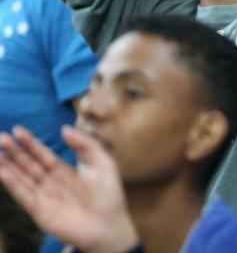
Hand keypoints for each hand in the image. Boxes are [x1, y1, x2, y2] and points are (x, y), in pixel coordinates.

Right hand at [0, 126, 138, 252]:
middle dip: (14, 151)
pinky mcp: (39, 211)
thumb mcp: (102, 162)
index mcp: (64, 171)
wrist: (109, 224)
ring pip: (22, 178)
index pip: (42, 154)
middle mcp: (51, 183)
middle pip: (28, 164)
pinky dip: (12, 184)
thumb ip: (85, 144)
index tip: (17, 129)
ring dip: (8, 166)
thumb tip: (64, 128)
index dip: (30, 143)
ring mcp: (44, 196)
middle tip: (0, 137)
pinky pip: (23, 194)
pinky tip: (2, 172)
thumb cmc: (109, 195)